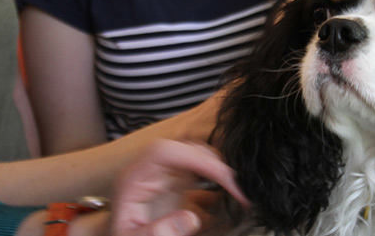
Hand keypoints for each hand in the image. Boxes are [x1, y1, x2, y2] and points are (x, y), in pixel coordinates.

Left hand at [111, 140, 248, 235]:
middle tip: (239, 190)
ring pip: (197, 157)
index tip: (221, 177)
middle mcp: (151, 171)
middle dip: (215, 164)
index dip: (195, 157)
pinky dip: (218, 183)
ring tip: (239, 195)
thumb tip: (191, 218)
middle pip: (186, 148)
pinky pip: (200, 174)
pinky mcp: (176, 186)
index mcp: (135, 178)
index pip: (164, 151)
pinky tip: (230, 201)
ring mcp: (165, 176)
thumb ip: (157, 231)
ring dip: (219, 171)